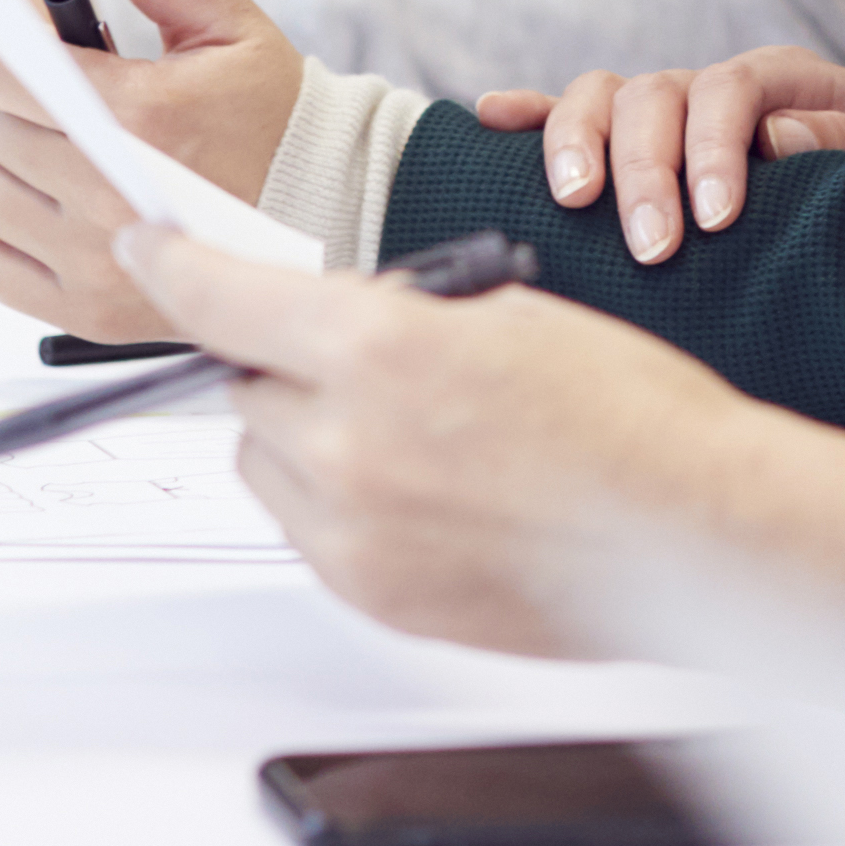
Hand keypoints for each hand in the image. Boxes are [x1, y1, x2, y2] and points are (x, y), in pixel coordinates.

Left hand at [0, 0, 303, 341]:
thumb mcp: (223, 17)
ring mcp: (95, 264)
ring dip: (2, 164)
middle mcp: (110, 197)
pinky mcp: (83, 313)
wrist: (319, 208)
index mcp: (144, 115)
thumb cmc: (267, 109)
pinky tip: (47, 206)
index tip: (37, 58)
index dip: (4, 54)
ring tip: (61, 153)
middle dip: (15, 102)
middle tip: (68, 104)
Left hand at [126, 221, 844, 656]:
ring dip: (309, 436)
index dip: (173, 265)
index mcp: (379, 349)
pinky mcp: (376, 598)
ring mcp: (355, 535)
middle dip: (284, 365)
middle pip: (247, 389)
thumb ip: (389, 315)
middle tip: (363, 359)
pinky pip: (312, 532)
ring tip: (414, 432)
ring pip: (271, 464)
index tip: (147, 248)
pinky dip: (344, 502)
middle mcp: (346, 447)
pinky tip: (432, 489)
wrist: (697, 530)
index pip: (222, 300)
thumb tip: (322, 320)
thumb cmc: (631, 412)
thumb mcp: (502, 311)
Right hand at [473, 48, 844, 261]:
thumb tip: (776, 140)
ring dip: (579, 145)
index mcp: (775, 78)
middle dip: (646, 171)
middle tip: (653, 246)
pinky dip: (529, 115)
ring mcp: (659, 107)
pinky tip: (491, 119)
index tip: (715, 219)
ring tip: (574, 203)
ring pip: (600, 96)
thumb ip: (844, 140)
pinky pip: (566, 111)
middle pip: (653, 97)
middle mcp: (705, 84)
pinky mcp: (625, 136)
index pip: (729, 92)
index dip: (715, 149)